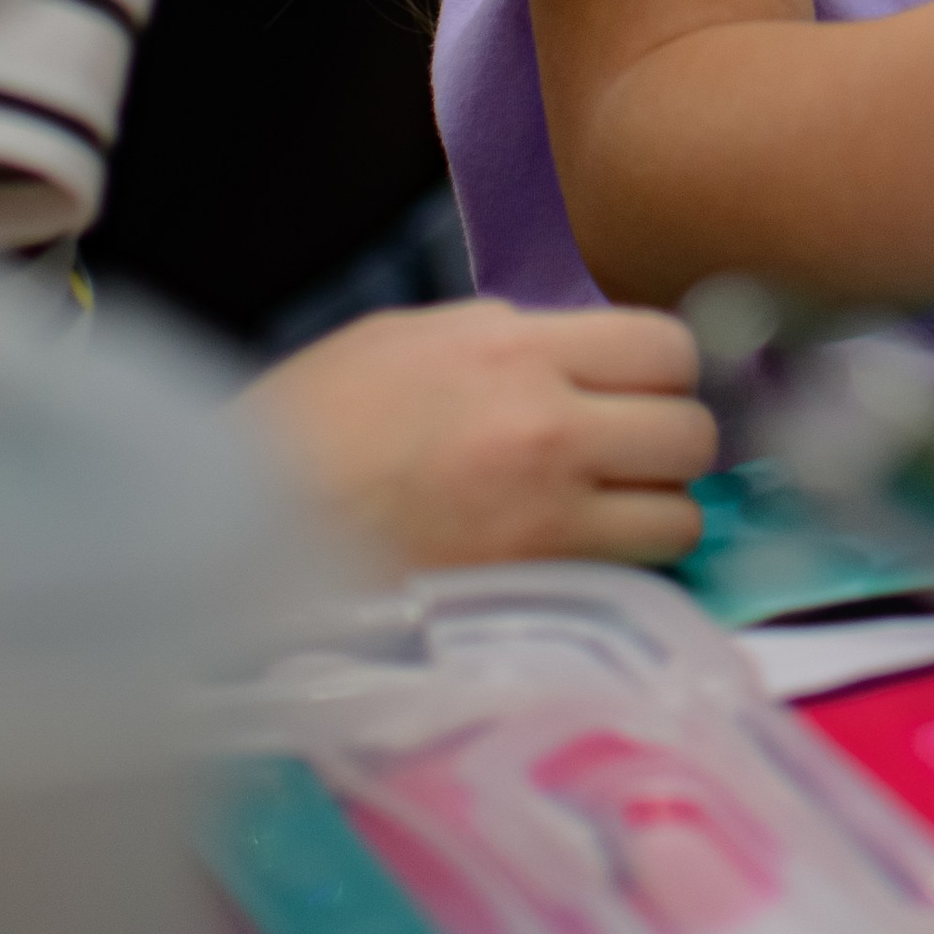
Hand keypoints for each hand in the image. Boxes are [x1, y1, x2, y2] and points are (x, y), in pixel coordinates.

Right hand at [243, 300, 716, 571]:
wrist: (242, 533)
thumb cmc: (310, 427)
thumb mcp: (407, 340)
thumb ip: (505, 339)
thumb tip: (576, 354)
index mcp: (513, 349)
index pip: (664, 344)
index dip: (662, 371)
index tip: (638, 391)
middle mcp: (547, 427)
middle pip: (691, 432)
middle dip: (671, 445)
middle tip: (631, 460)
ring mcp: (545, 519)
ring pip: (681, 514)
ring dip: (658, 516)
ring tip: (610, 519)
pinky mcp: (534, 594)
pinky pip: (635, 578)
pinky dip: (627, 572)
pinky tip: (585, 565)